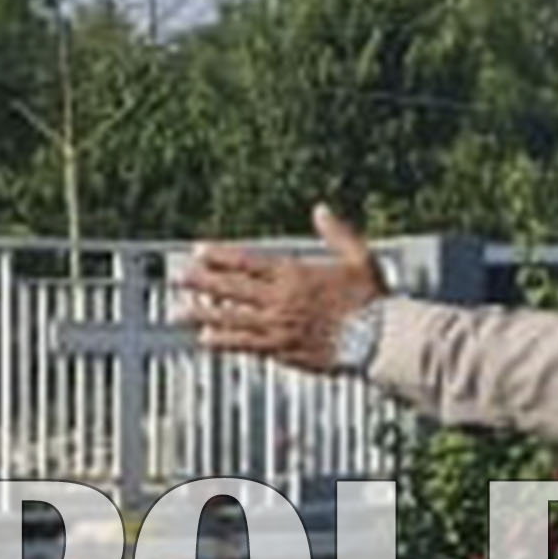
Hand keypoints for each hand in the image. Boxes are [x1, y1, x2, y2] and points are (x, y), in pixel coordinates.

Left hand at [178, 206, 389, 373]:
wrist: (379, 338)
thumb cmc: (371, 300)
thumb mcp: (358, 256)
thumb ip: (336, 232)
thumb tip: (321, 209)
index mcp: (295, 273)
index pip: (248, 262)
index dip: (220, 256)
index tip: (199, 251)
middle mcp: (281, 299)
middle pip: (232, 288)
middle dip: (202, 282)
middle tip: (178, 278)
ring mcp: (278, 325)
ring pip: (232, 317)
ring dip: (203, 313)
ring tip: (178, 313)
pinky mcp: (282, 349)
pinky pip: (246, 344)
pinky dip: (224, 341)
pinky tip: (206, 339)